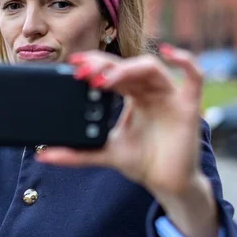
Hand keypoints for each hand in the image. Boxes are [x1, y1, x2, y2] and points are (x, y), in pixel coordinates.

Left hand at [36, 45, 218, 236]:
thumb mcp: (104, 153)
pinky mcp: (189, 107)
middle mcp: (151, 91)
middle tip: (81, 71)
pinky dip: (185, 60)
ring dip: (126, 70)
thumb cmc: (141, 162)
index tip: (73, 65)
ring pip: (151, 68)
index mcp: (132, 95)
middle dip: (103, 66)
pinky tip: (169, 52)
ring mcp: (170, 96)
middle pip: (127, 66)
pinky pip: (194, 77)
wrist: (167, 185)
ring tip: (103, 80)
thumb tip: (42, 154)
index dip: (95, 65)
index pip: (112, 71)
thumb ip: (75, 153)